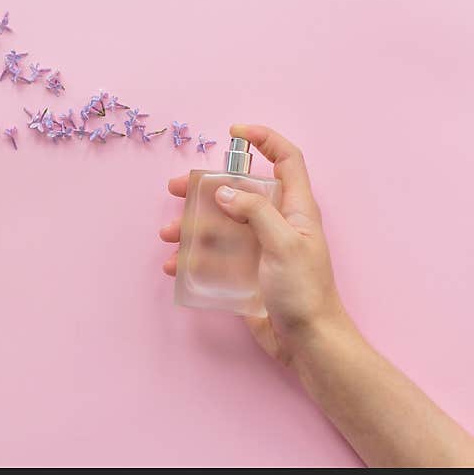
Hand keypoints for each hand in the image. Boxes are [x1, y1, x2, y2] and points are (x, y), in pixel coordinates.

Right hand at [160, 124, 348, 363]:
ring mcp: (258, 247)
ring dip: (191, 225)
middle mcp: (276, 222)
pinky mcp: (244, 271)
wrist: (306, 341)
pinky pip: (213, 255)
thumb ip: (255, 212)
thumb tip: (225, 191)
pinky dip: (193, 257)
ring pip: (219, 223)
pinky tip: (176, 266)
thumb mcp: (284, 244)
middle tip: (174, 188)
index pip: (286, 160)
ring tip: (168, 235)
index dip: (265, 139)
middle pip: (238, 190)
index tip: (234, 133)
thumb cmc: (304, 291)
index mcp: (295, 208)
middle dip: (204, 186)